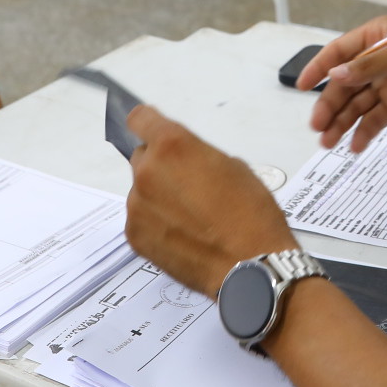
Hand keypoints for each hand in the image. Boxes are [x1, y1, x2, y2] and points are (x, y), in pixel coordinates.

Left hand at [125, 105, 296, 295]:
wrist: (250, 266)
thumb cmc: (251, 214)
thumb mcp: (233, 167)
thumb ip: (198, 157)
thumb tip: (186, 165)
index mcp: (172, 147)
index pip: (140, 119)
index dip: (148, 124)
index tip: (154, 130)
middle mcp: (147, 172)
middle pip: (142, 158)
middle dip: (160, 166)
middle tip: (187, 185)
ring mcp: (137, 207)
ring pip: (142, 191)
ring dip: (158, 197)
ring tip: (191, 218)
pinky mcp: (135, 236)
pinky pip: (141, 219)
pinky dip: (156, 223)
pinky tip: (183, 236)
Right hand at [299, 16, 386, 151]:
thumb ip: (370, 65)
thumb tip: (336, 74)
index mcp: (376, 38)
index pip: (339, 53)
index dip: (318, 68)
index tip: (301, 85)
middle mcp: (376, 62)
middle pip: (344, 86)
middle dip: (329, 106)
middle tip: (318, 125)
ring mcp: (386, 85)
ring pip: (355, 106)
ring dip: (341, 123)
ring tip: (328, 143)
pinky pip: (374, 120)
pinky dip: (363, 133)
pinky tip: (355, 146)